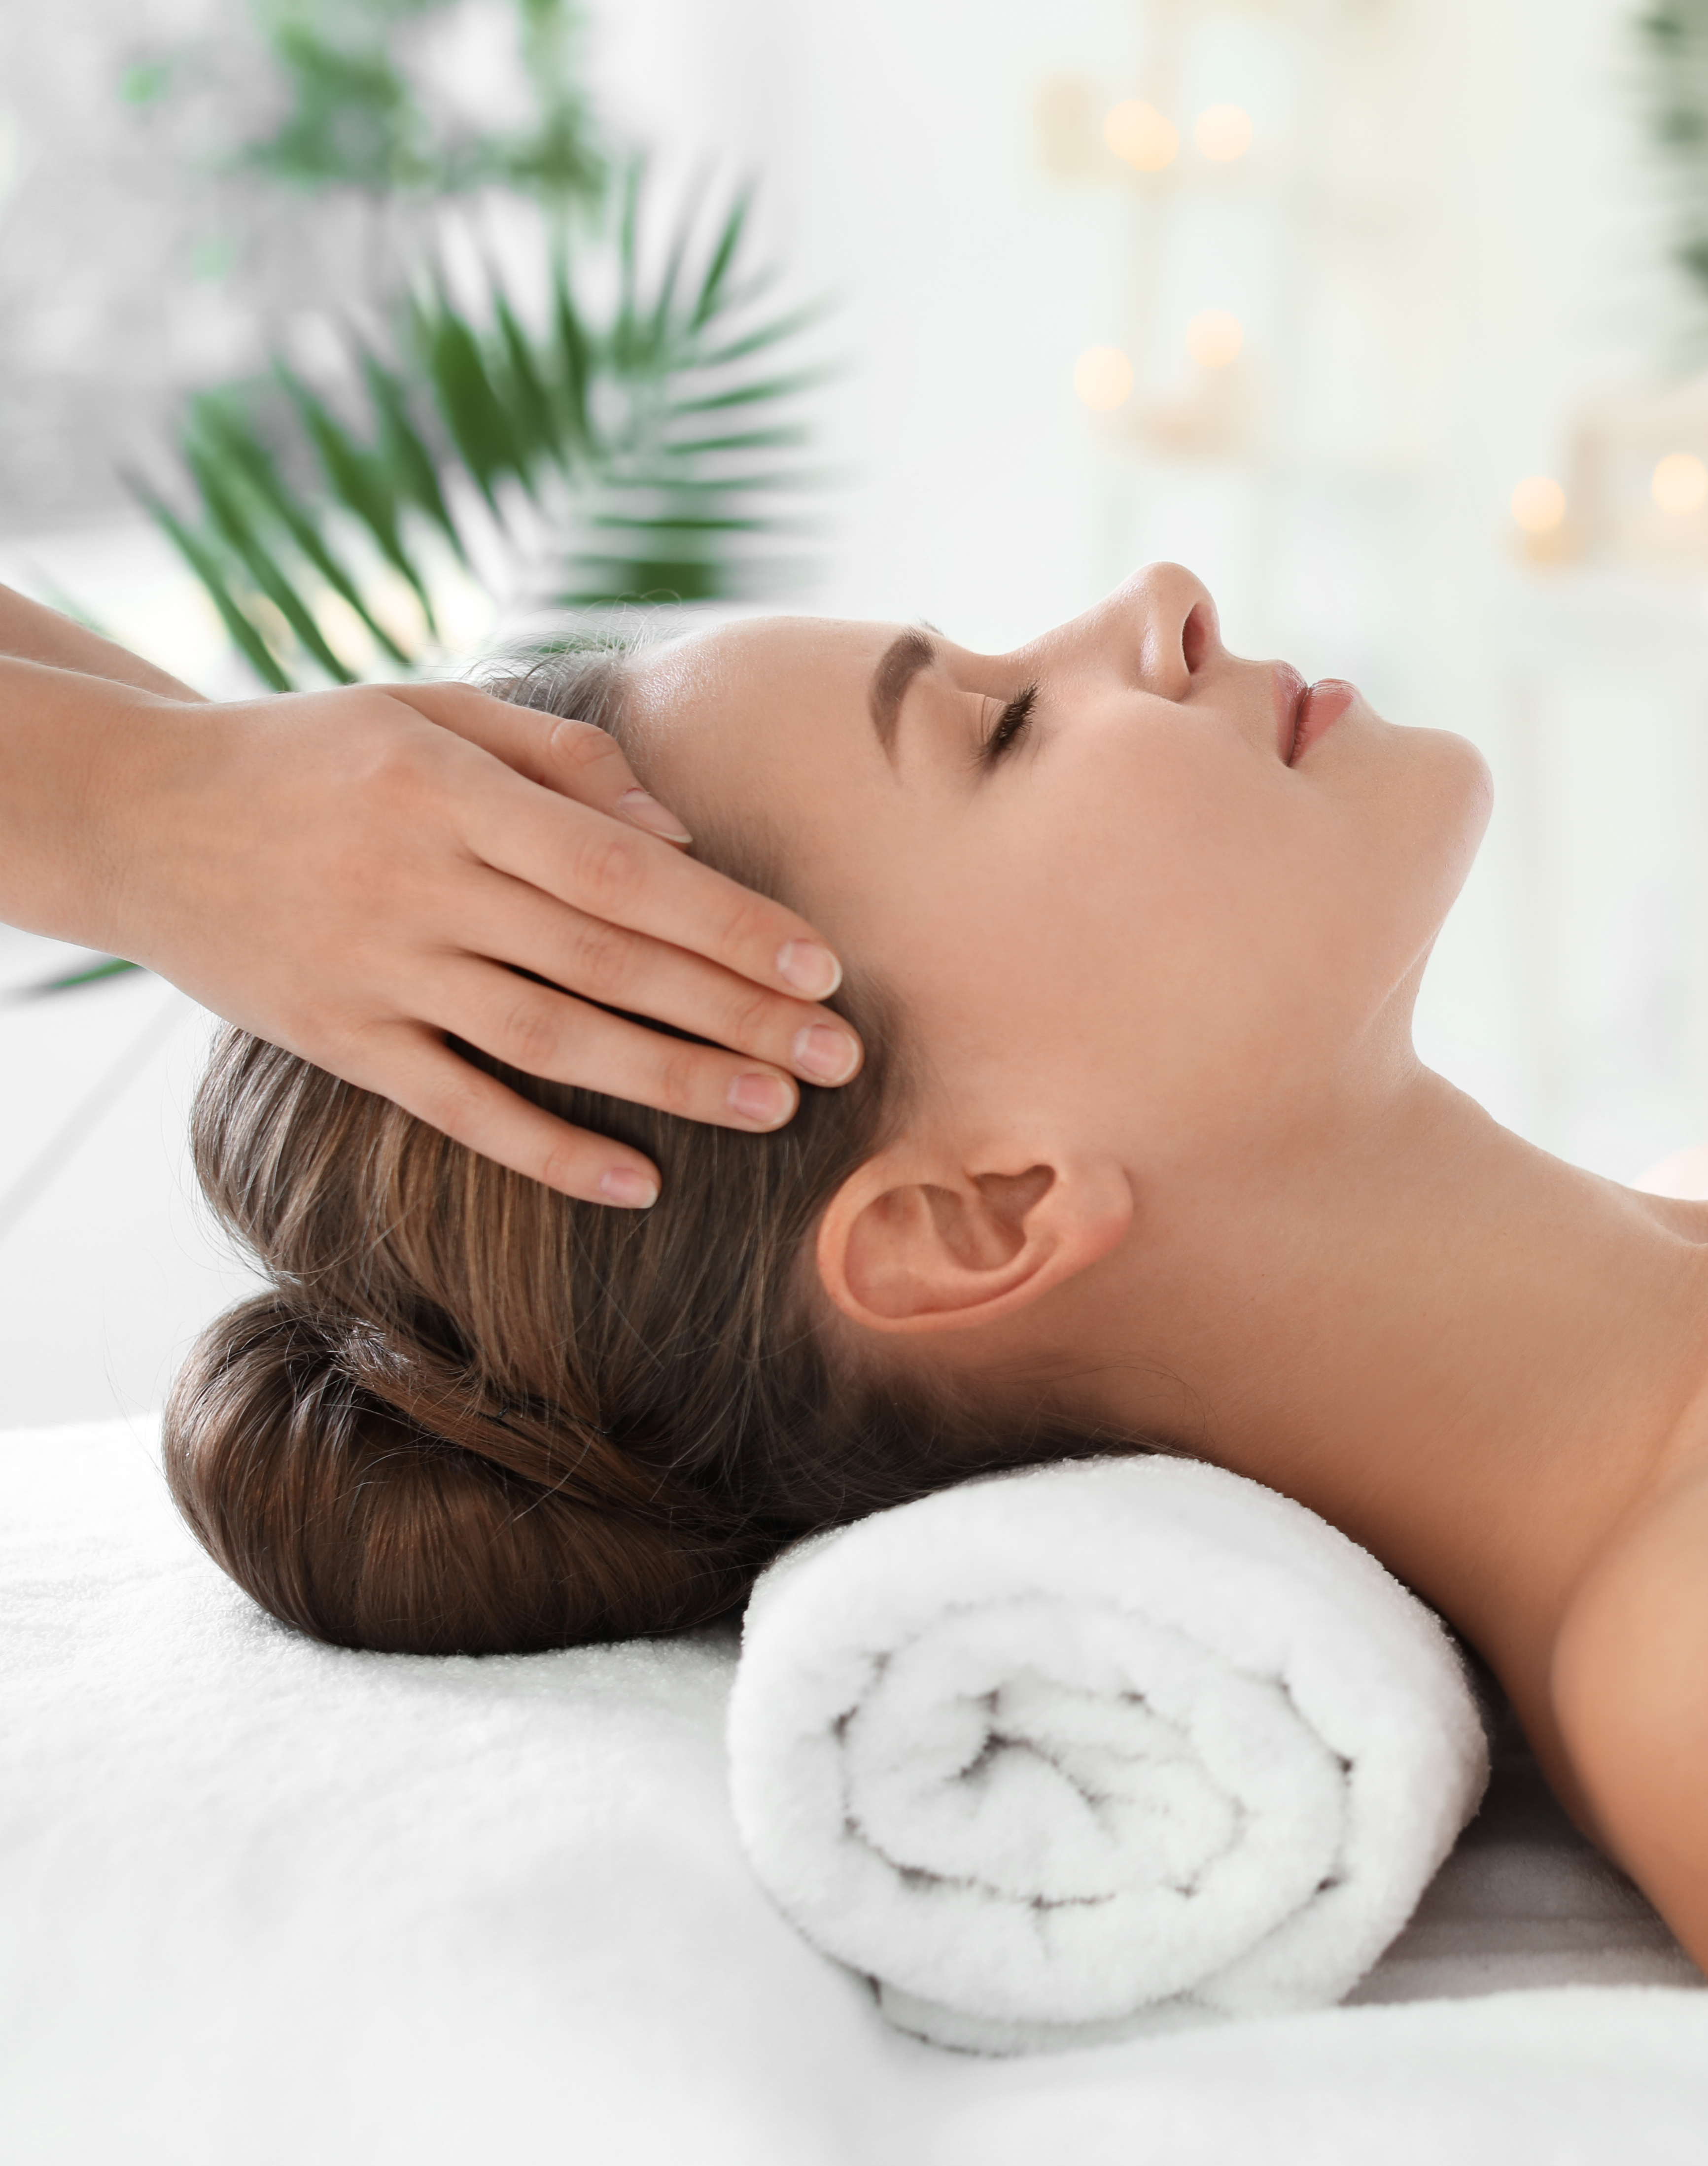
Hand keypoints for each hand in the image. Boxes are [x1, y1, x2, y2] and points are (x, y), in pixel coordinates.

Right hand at [83, 680, 859, 1207]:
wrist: (133, 811)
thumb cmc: (310, 751)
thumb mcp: (428, 708)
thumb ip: (559, 757)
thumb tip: (677, 829)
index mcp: (451, 794)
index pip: (622, 872)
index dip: (727, 924)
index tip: (821, 965)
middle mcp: (420, 886)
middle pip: (608, 963)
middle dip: (736, 1012)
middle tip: (842, 1053)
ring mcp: (377, 971)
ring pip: (550, 1042)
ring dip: (671, 1080)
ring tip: (775, 1106)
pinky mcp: (338, 1040)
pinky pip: (457, 1106)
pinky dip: (547, 1150)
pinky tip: (637, 1184)